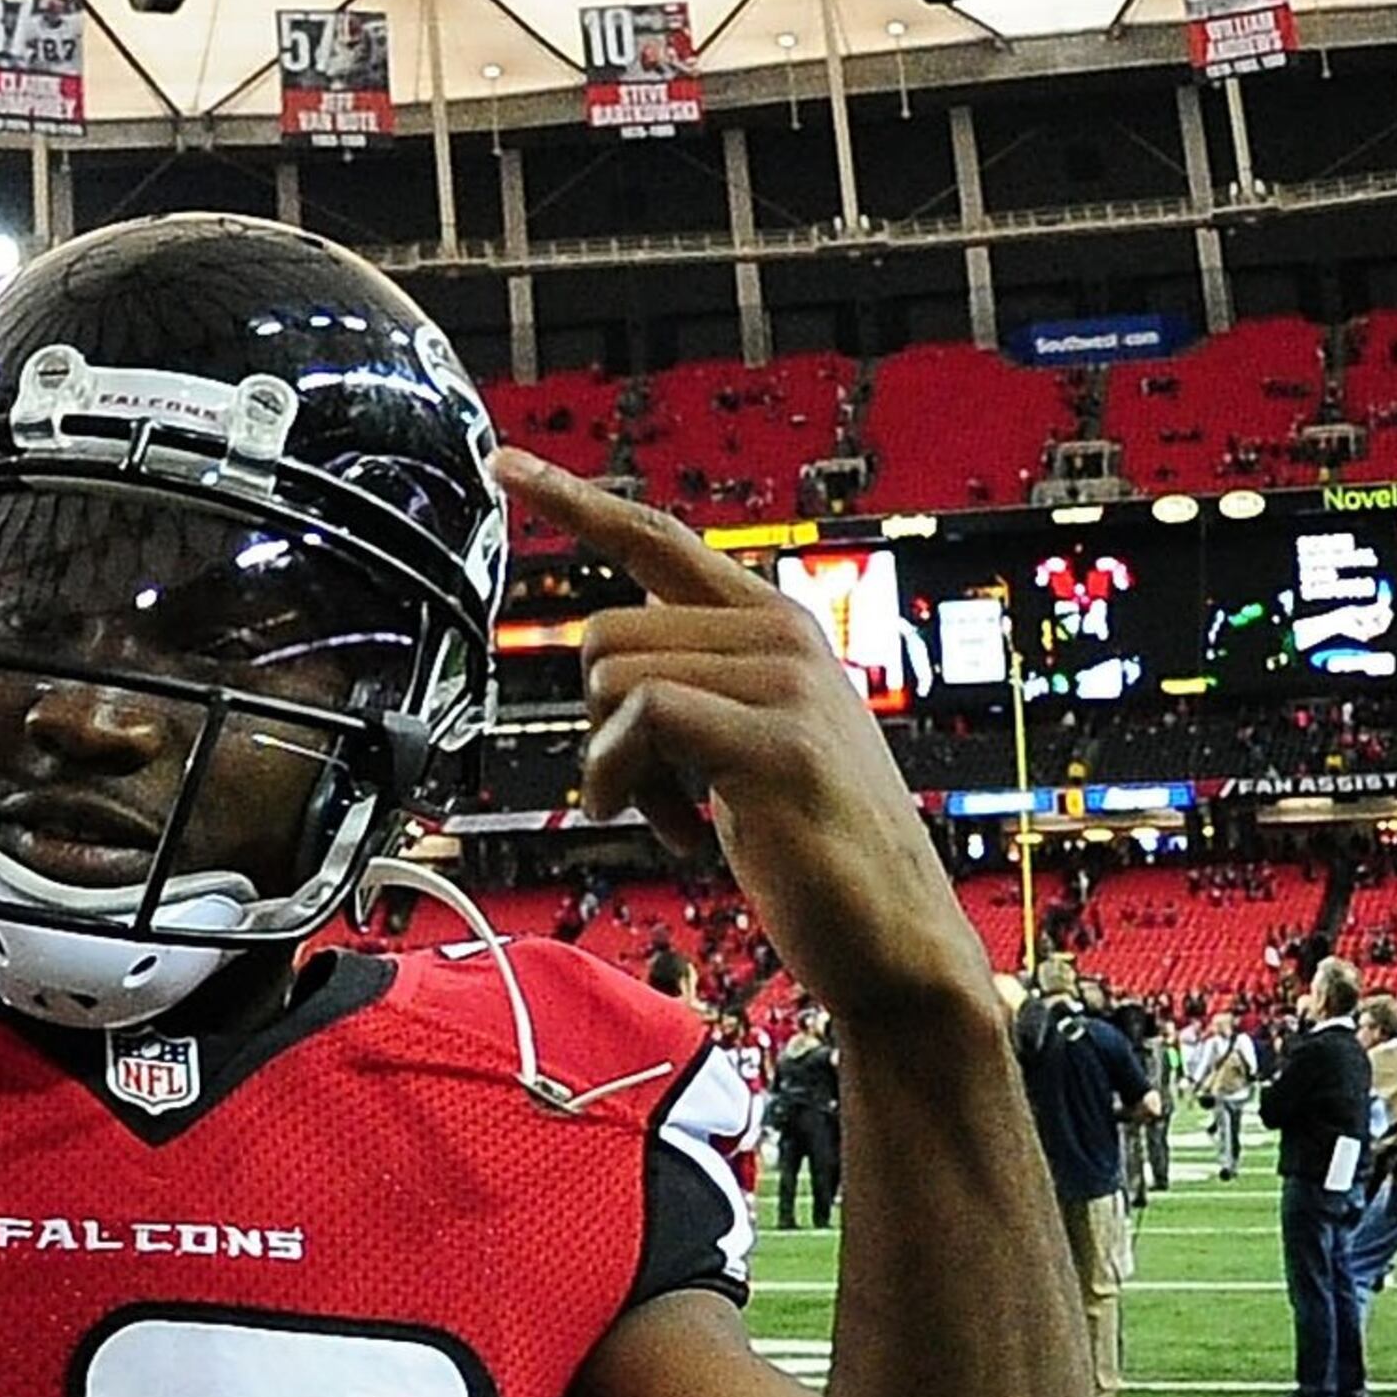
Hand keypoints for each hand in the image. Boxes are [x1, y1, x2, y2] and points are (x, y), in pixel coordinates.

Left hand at [494, 452, 994, 1028]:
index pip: (656, 539)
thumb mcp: (748, 732)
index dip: (574, 500)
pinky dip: (629, 788)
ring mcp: (788, 683)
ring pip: (613, 680)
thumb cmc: (809, 841)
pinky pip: (645, 721)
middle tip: (656, 792)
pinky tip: (683, 834)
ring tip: (677, 814)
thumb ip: (698, 669)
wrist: (892, 934)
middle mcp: (781, 634)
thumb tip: (623, 622)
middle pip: (604, 634)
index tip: (505, 462)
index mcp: (771, 623)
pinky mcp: (779, 741)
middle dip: (602, 727)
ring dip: (616, 771)